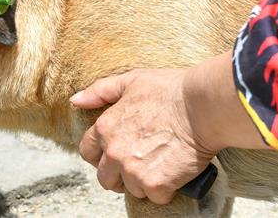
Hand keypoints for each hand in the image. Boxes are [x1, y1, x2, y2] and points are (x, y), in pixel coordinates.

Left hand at [72, 68, 214, 203]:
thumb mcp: (130, 81)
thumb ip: (100, 91)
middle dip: (120, 174)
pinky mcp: (155, 185)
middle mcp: (114, 152)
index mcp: (104, 128)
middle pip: (106, 178)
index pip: (87, 152)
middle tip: (140, 165)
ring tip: (161, 163)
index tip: (115, 154)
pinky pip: (156, 197)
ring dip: (145, 182)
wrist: (201, 107)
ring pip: (132, 189)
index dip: (100, 155)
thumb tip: (76, 100)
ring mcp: (133, 170)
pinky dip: (166, 189)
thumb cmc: (169, 91)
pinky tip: (174, 172)